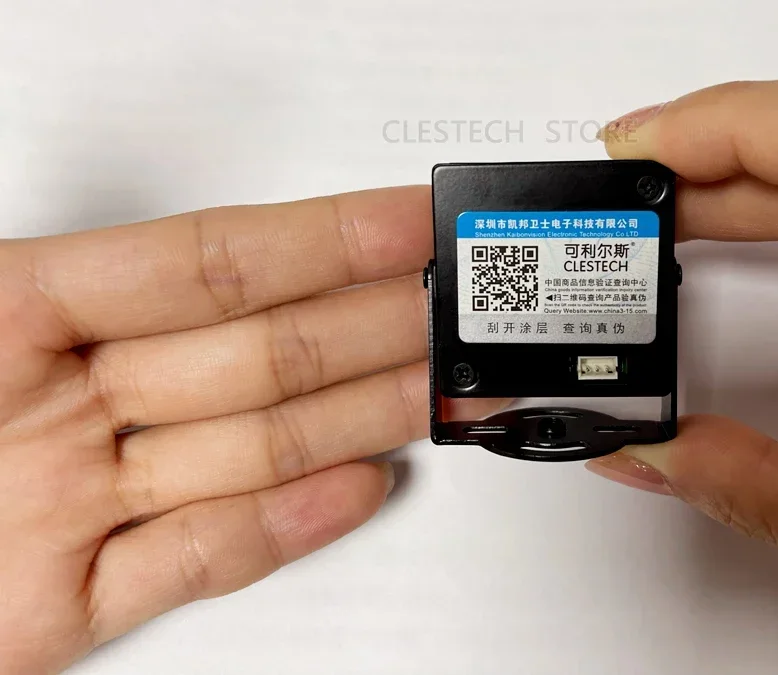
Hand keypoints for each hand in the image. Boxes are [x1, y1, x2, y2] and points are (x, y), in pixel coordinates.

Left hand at [0, 187, 496, 673]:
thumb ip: (48, 288)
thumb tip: (228, 274)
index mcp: (11, 319)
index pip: (207, 265)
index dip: (319, 242)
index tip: (405, 223)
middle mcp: (61, 410)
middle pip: (253, 355)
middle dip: (367, 326)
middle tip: (454, 307)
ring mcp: (76, 503)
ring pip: (247, 450)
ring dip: (353, 417)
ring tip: (433, 387)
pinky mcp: (72, 600)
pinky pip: (201, 558)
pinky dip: (284, 526)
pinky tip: (358, 486)